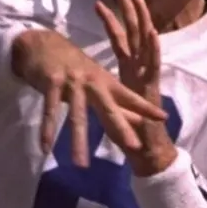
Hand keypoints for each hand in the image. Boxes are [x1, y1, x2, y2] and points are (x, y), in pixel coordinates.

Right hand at [11, 28, 167, 167]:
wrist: (43, 42)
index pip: (129, 96)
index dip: (145, 106)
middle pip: (108, 108)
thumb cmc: (72, 65)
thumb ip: (113, 100)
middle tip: (133, 146)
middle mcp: (91, 82)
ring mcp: (71, 82)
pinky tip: (45, 147)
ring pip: (77, 115)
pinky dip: (47, 129)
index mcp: (104, 81)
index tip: (163, 118)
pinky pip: (50, 110)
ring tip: (81, 165)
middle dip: (121, 127)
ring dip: (78, 140)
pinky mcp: (51, 82)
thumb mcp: (94, 80)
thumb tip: (136, 119)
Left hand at [96, 0, 176, 174]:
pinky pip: (155, 64)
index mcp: (128, 71)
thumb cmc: (126, 128)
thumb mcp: (107, 104)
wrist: (147, 148)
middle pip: (135, 33)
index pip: (121, 39)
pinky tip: (153, 32)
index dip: (112, 21)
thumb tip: (79, 84)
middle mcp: (139, 69)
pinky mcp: (153, 87)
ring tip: (138, 0)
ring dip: (143, 21)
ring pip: (147, 42)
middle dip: (129, 11)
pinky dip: (154, 47)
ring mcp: (147, 76)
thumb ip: (97, 90)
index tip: (102, 2)